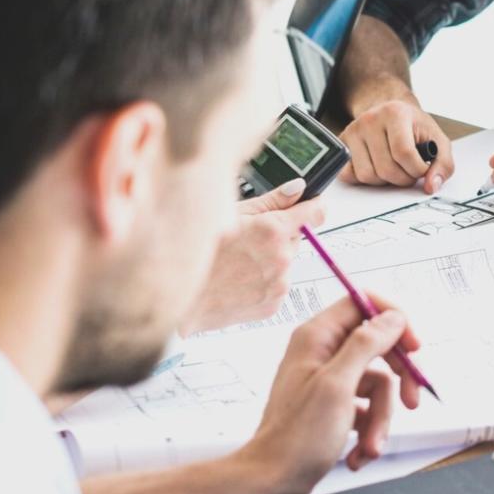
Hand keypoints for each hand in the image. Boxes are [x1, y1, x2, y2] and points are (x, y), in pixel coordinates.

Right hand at [183, 180, 325, 333]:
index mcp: (273, 231)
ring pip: (285, 263)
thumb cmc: (198, 253)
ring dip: (269, 260)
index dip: (312, 206)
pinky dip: (263, 281)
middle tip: (247, 240)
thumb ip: (273, 201)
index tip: (311, 205)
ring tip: (237, 263)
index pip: (315, 212)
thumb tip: (298, 188)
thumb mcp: (231, 214)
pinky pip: (276, 285)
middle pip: (296, 238)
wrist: (178, 298)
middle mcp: (281, 258)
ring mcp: (278, 284)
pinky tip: (238, 279)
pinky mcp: (273, 304)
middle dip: (278, 236)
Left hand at [233, 293, 421, 493]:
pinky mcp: (334, 406)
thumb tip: (393, 317)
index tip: (414, 346)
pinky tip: (359, 453)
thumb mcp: (338, 386)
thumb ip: (367, 345)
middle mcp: (323, 353)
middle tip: (413, 400)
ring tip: (371, 446)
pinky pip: (367, 408)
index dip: (394, 319)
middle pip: (379, 347)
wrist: (271, 483)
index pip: (363, 303)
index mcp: (317, 337)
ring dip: (382, 418)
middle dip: (399, 379)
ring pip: (378, 384)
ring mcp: (329, 380)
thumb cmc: (296, 438)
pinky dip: (369, 431)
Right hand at [340, 92, 453, 192]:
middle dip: (403, 178)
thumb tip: (431, 186)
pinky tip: (377, 167)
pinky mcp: (342, 143)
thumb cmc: (415, 128)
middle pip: (386, 168)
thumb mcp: (438, 141)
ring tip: (394, 167)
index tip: (422, 168)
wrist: (392, 113)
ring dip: (384, 180)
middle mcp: (370, 119)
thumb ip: (443, 164)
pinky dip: (365, 179)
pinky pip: (349, 175)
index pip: (404, 153)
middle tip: (409, 170)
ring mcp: (353, 131)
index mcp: (395, 113)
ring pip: (367, 175)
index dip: (416, 170)